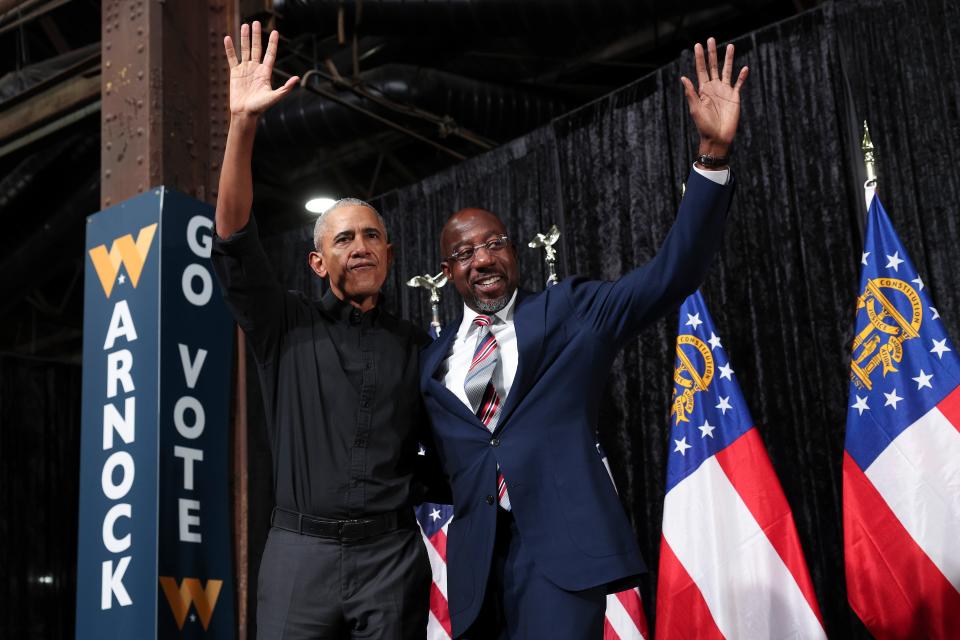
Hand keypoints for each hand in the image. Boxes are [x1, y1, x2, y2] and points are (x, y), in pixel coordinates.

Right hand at [223, 21, 298, 117]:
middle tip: (256, 22)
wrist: (245, 113)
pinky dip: (230, 49)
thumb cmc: (260, 107)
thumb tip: (296, 79)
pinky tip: (228, 38)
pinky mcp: (235, 73)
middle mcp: (256, 69)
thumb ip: (285, 88)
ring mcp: (245, 70)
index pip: (269, 54)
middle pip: (257, 48)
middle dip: (256, 35)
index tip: (274, 32)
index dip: (272, 43)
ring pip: (245, 50)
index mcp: (265, 73)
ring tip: (245, 25)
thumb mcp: (274, 97)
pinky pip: (232, 58)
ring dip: (244, 38)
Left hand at [681, 37, 748, 157]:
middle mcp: (714, 88)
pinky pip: (739, 84)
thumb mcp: (695, 109)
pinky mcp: (734, 97)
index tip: (698, 45)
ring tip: (731, 46)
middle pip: (713, 66)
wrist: (717, 138)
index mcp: (703, 90)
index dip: (699, 57)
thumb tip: (683, 78)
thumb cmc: (704, 126)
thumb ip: (691, 93)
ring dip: (729, 59)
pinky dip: (742, 76)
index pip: (701, 70)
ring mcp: (725, 92)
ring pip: (727, 71)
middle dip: (712, 53)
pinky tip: (744, 68)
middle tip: (711, 39)